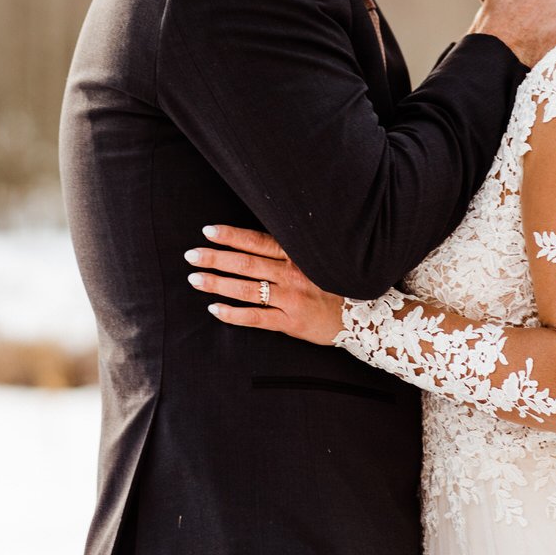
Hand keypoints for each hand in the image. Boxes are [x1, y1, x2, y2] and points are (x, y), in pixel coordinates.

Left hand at [185, 226, 346, 345]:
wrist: (364, 318)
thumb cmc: (335, 283)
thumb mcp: (318, 259)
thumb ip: (291, 251)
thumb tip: (256, 239)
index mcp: (297, 255)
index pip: (258, 241)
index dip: (231, 236)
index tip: (208, 231)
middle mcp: (293, 275)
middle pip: (246, 264)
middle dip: (215, 258)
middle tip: (191, 255)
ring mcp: (291, 299)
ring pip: (246, 289)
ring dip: (217, 284)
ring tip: (195, 279)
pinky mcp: (290, 323)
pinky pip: (255, 318)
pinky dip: (233, 314)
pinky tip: (214, 309)